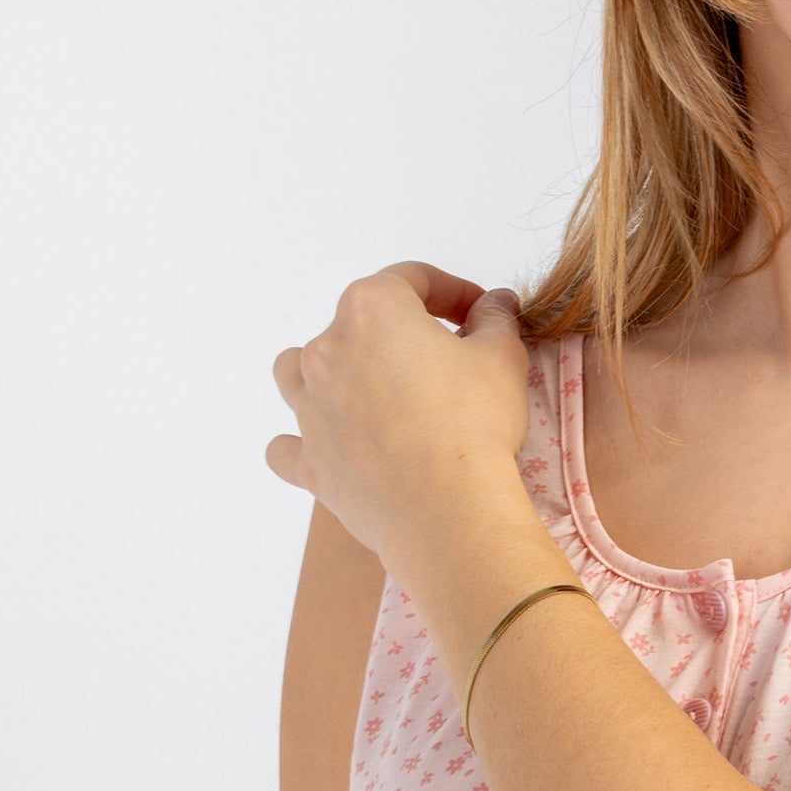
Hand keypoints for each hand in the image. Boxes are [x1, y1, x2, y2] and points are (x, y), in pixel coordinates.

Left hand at [266, 262, 530, 574]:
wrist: (445, 510)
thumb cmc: (474, 424)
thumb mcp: (502, 357)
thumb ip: (493, 319)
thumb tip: (493, 303)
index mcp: (372, 309)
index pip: (411, 280)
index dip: (452, 292)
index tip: (478, 313)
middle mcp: (327, 349)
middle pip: (355, 322)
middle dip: (399, 333)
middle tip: (444, 359)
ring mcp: (309, 406)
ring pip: (297, 372)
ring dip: (328, 372)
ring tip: (367, 389)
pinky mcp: (309, 460)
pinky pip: (288, 445)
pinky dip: (305, 441)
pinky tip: (331, 445)